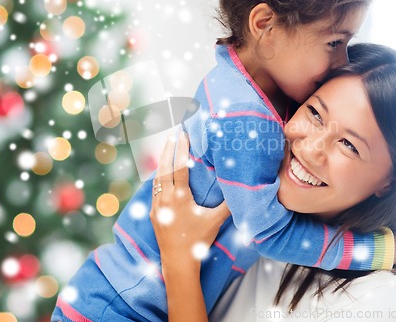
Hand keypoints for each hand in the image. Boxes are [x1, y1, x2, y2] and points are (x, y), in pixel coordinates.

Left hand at [150, 131, 230, 275]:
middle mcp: (165, 198)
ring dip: (162, 161)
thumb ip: (229, 205)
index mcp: (180, 196)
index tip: (183, 135)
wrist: (178, 262)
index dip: (182, 149)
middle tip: (173, 134)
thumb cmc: (197, 241)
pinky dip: (158, 177)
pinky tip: (161, 174)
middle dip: (168, 149)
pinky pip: (154, 190)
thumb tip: (242, 191)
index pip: (180, 166)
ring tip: (167, 149)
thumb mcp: (215, 221)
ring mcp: (157, 205)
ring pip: (157, 177)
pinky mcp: (153, 213)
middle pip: (164, 167)